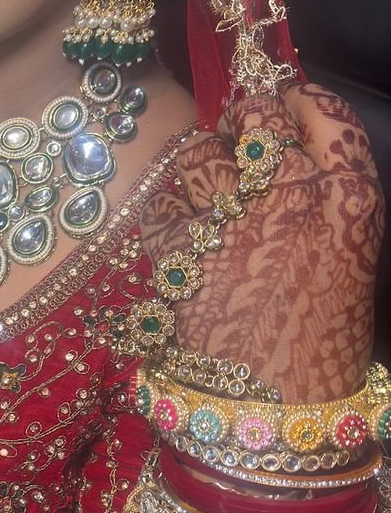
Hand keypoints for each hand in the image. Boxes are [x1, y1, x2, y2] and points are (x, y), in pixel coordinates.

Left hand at [140, 84, 383, 398]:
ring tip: (211, 202)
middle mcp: (293, 195)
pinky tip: (185, 242)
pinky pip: (162, 200)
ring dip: (202, 167)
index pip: (322, 110)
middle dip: (244, 124)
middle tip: (239, 147)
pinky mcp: (176, 247)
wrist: (274, 412)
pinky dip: (168, 216)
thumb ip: (324, 195)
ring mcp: (231, 217)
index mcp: (351, 198)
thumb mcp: (348, 258)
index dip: (295, 100)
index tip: (283, 104)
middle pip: (258, 116)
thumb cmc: (318, 339)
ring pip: (200, 151)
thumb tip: (278, 144)